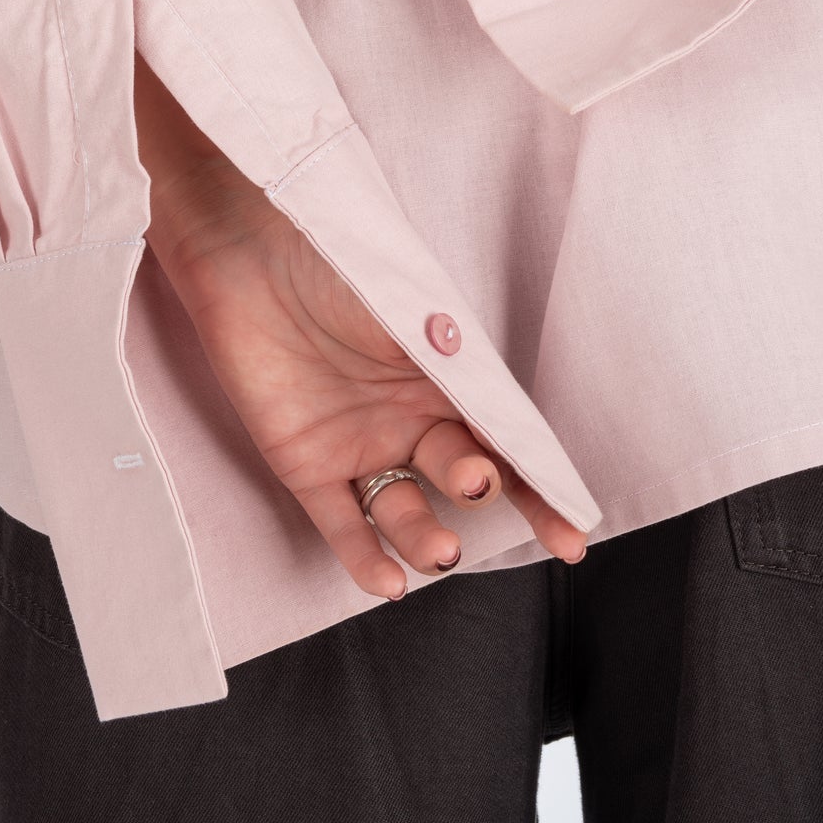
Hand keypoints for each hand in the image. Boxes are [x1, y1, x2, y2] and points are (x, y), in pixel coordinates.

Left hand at [134, 57, 586, 600]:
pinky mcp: (303, 460)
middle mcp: (410, 414)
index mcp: (448, 373)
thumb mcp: (409, 305)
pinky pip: (339, 523)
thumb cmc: (335, 256)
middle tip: (475, 483)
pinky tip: (388, 582)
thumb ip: (454, 360)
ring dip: (426, 538)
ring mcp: (358, 441)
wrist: (247, 240)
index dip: (543, 486)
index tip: (575, 533)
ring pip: (405, 511)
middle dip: (480, 491)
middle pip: (465, 476)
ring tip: (439, 551)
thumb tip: (503, 407)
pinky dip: (364, 557)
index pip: (507, 439)